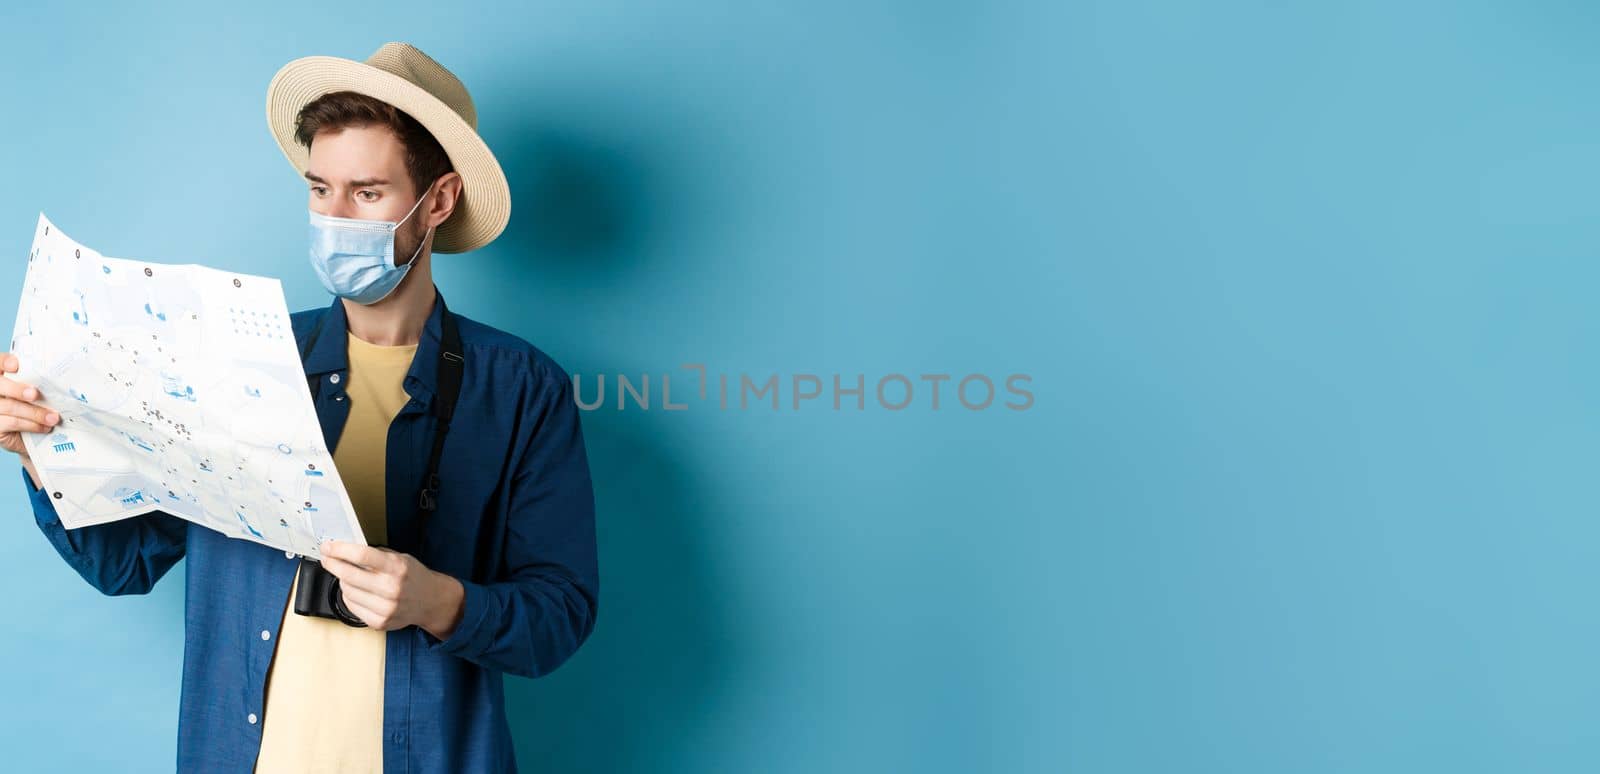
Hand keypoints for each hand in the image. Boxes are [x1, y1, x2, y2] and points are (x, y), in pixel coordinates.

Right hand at [0, 352, 59, 456]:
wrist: (27, 437)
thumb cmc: (33, 407)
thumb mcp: (34, 392)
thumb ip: (36, 383)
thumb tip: (59, 378)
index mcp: (1, 376)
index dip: (5, 362)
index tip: (15, 365)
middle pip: (0, 384)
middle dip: (18, 389)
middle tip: (35, 394)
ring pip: (10, 406)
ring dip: (35, 412)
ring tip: (53, 417)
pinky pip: (12, 423)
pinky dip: (32, 425)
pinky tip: (44, 427)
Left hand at [318, 539, 464, 638]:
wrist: (430, 601)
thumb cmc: (413, 577)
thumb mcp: (400, 558)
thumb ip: (375, 555)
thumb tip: (346, 550)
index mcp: (397, 568)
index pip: (362, 556)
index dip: (340, 550)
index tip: (328, 546)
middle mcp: (392, 589)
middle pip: (349, 575)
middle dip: (332, 564)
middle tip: (327, 558)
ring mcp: (385, 608)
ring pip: (347, 591)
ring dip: (342, 581)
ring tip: (348, 576)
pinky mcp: (379, 622)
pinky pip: (352, 606)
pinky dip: (349, 596)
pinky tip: (355, 590)